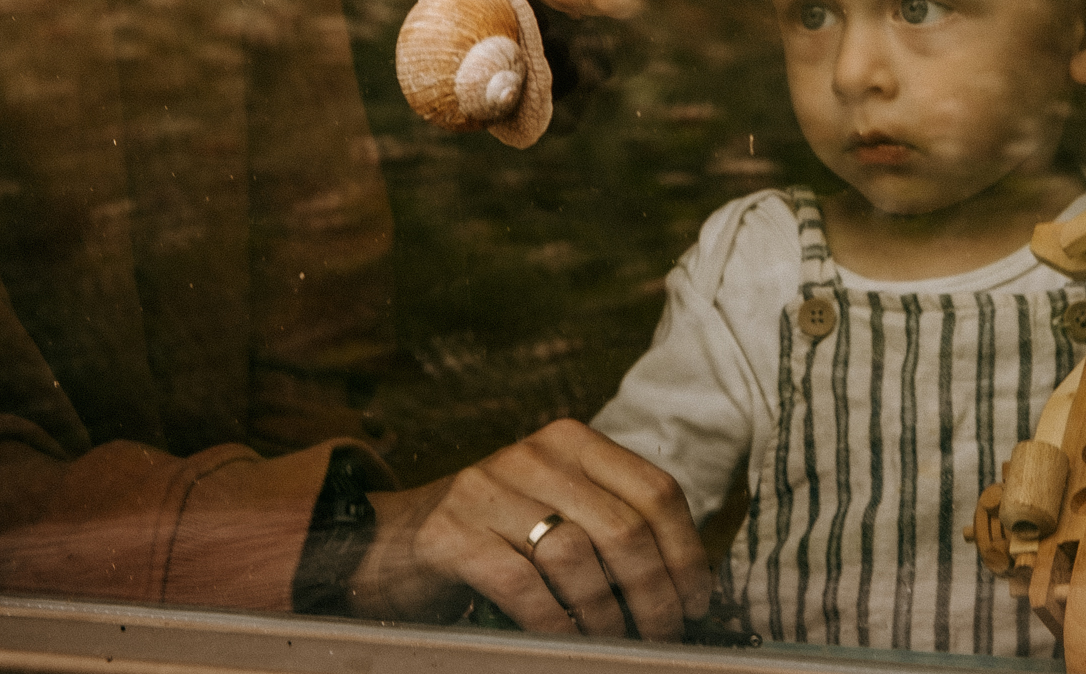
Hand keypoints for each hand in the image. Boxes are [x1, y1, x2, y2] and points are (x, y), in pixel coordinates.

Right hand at [347, 419, 710, 637]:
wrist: (389, 542)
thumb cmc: (495, 536)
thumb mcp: (558, 509)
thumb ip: (611, 525)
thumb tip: (681, 587)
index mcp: (573, 441)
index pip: (657, 490)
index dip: (686, 554)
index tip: (696, 602)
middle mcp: (534, 454)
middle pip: (624, 527)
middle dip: (654, 593)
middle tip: (662, 635)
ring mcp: (487, 489)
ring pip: (577, 557)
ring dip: (605, 614)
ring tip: (613, 642)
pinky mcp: (450, 533)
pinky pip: (521, 584)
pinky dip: (552, 622)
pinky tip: (564, 642)